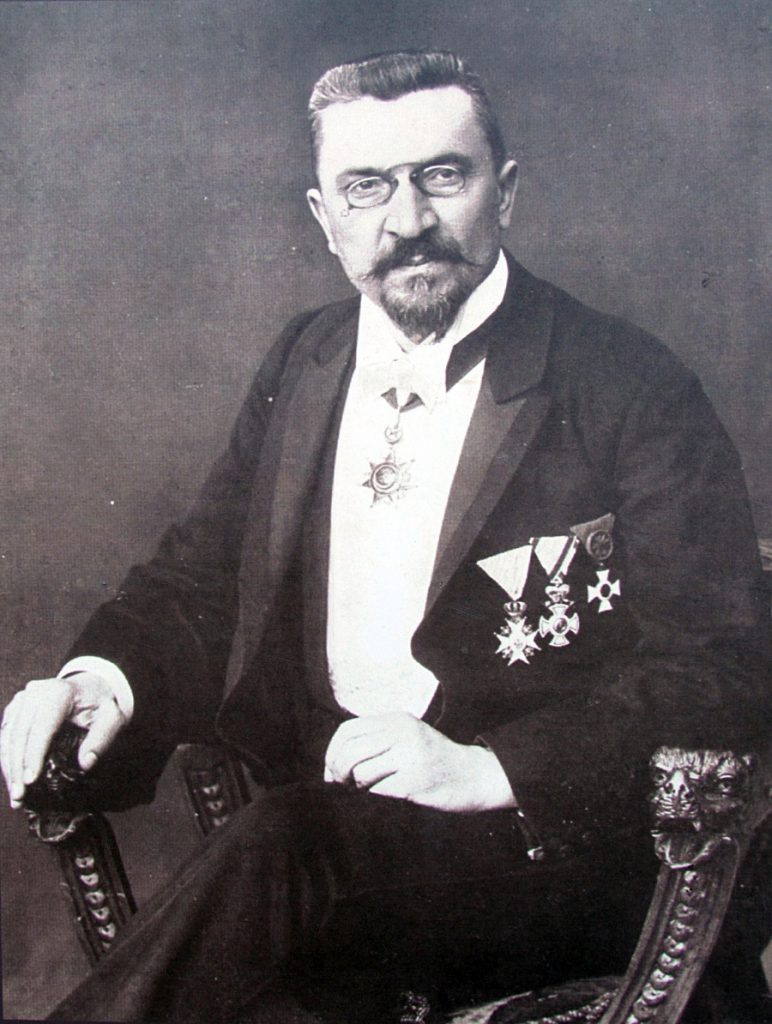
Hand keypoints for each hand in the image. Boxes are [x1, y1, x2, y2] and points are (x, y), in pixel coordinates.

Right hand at [0, 672, 127, 807]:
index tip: (31, 781)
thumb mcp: (112, 719)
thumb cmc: (100, 705)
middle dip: (17, 768)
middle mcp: (35, 693)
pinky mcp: (15, 709)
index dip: (34, 754)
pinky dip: (6, 759)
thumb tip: (85, 763)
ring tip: (15, 796)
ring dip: (8, 767)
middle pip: (19, 733)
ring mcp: (22, 699)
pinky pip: (5, 735)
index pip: (42, 726)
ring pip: (7, 736)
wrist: (89, 687)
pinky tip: (12, 780)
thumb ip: (101, 740)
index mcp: (60, 692)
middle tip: (20, 797)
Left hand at [323, 712, 515, 812]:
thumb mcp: (404, 742)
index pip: (348, 730)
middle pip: (350, 750)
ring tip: (368, 788)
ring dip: (357, 785)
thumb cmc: (432, 763)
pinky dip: (375, 794)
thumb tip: (328, 773)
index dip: (332, 752)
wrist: (473, 776)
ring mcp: (410, 754)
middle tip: (343, 784)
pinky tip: (388, 793)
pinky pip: (379, 789)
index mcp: (396, 720)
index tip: (332, 770)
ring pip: (361, 770)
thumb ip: (371, 749)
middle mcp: (402, 732)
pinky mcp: (415, 779)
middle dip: (338, 770)